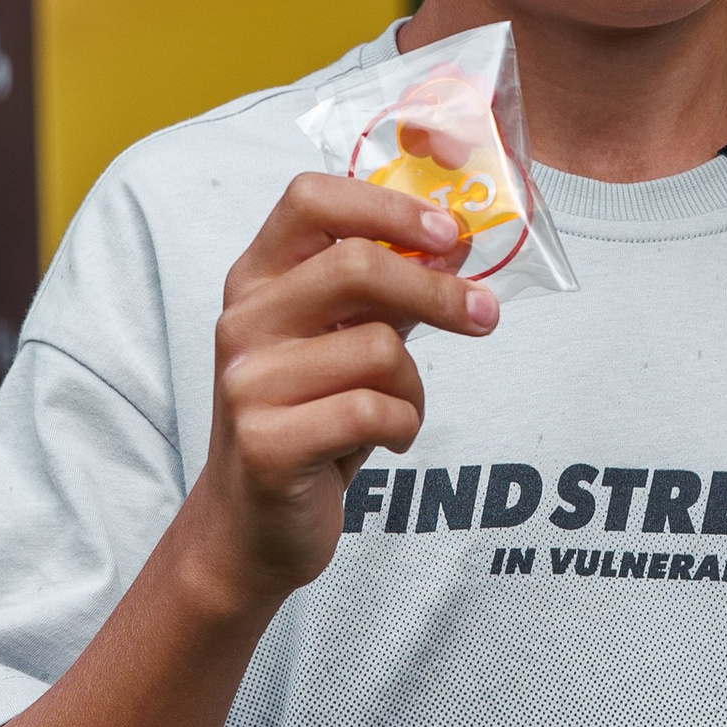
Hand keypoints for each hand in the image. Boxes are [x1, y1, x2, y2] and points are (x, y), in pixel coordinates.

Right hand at [176, 171, 496, 614]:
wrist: (251, 527)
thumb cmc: (310, 421)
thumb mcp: (343, 343)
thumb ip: (388, 291)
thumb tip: (456, 241)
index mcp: (256, 280)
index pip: (310, 199)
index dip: (387, 204)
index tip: (448, 232)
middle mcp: (242, 321)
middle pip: (357, 265)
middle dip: (438, 292)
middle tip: (485, 315)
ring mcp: (246, 383)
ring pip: (378, 347)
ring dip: (414, 385)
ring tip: (398, 410)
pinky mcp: (267, 443)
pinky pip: (375, 411)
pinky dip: (404, 425)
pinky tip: (389, 439)